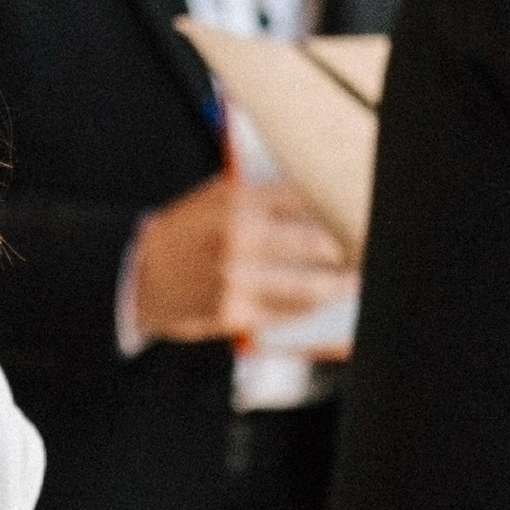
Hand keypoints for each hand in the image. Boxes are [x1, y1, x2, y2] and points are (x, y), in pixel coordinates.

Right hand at [129, 170, 350, 346]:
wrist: (138, 276)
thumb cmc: (187, 234)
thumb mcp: (216, 199)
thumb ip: (264, 197)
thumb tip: (322, 203)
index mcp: (237, 200)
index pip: (308, 200)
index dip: (341, 207)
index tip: (363, 211)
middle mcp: (238, 236)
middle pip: (319, 241)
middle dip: (350, 247)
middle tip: (371, 247)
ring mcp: (237, 277)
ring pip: (310, 283)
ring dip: (341, 283)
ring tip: (358, 280)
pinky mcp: (235, 311)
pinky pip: (289, 311)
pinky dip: (311, 305)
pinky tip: (323, 300)